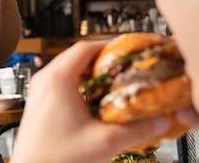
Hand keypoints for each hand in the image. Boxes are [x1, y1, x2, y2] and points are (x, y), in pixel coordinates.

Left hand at [10, 41, 171, 162]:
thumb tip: (159, 120)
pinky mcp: (39, 104)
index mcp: (58, 80)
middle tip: (124, 69)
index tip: (127, 52)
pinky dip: (79, 85)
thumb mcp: (104, 142)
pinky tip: (94, 102)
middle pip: (78, 56)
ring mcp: (39, 92)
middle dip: (103, 61)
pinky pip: (61, 84)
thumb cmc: (55, 159)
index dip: (110, 46)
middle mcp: (45, 80)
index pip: (86, 47)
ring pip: (69, 70)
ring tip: (112, 84)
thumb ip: (136, 129)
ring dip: (91, 74)